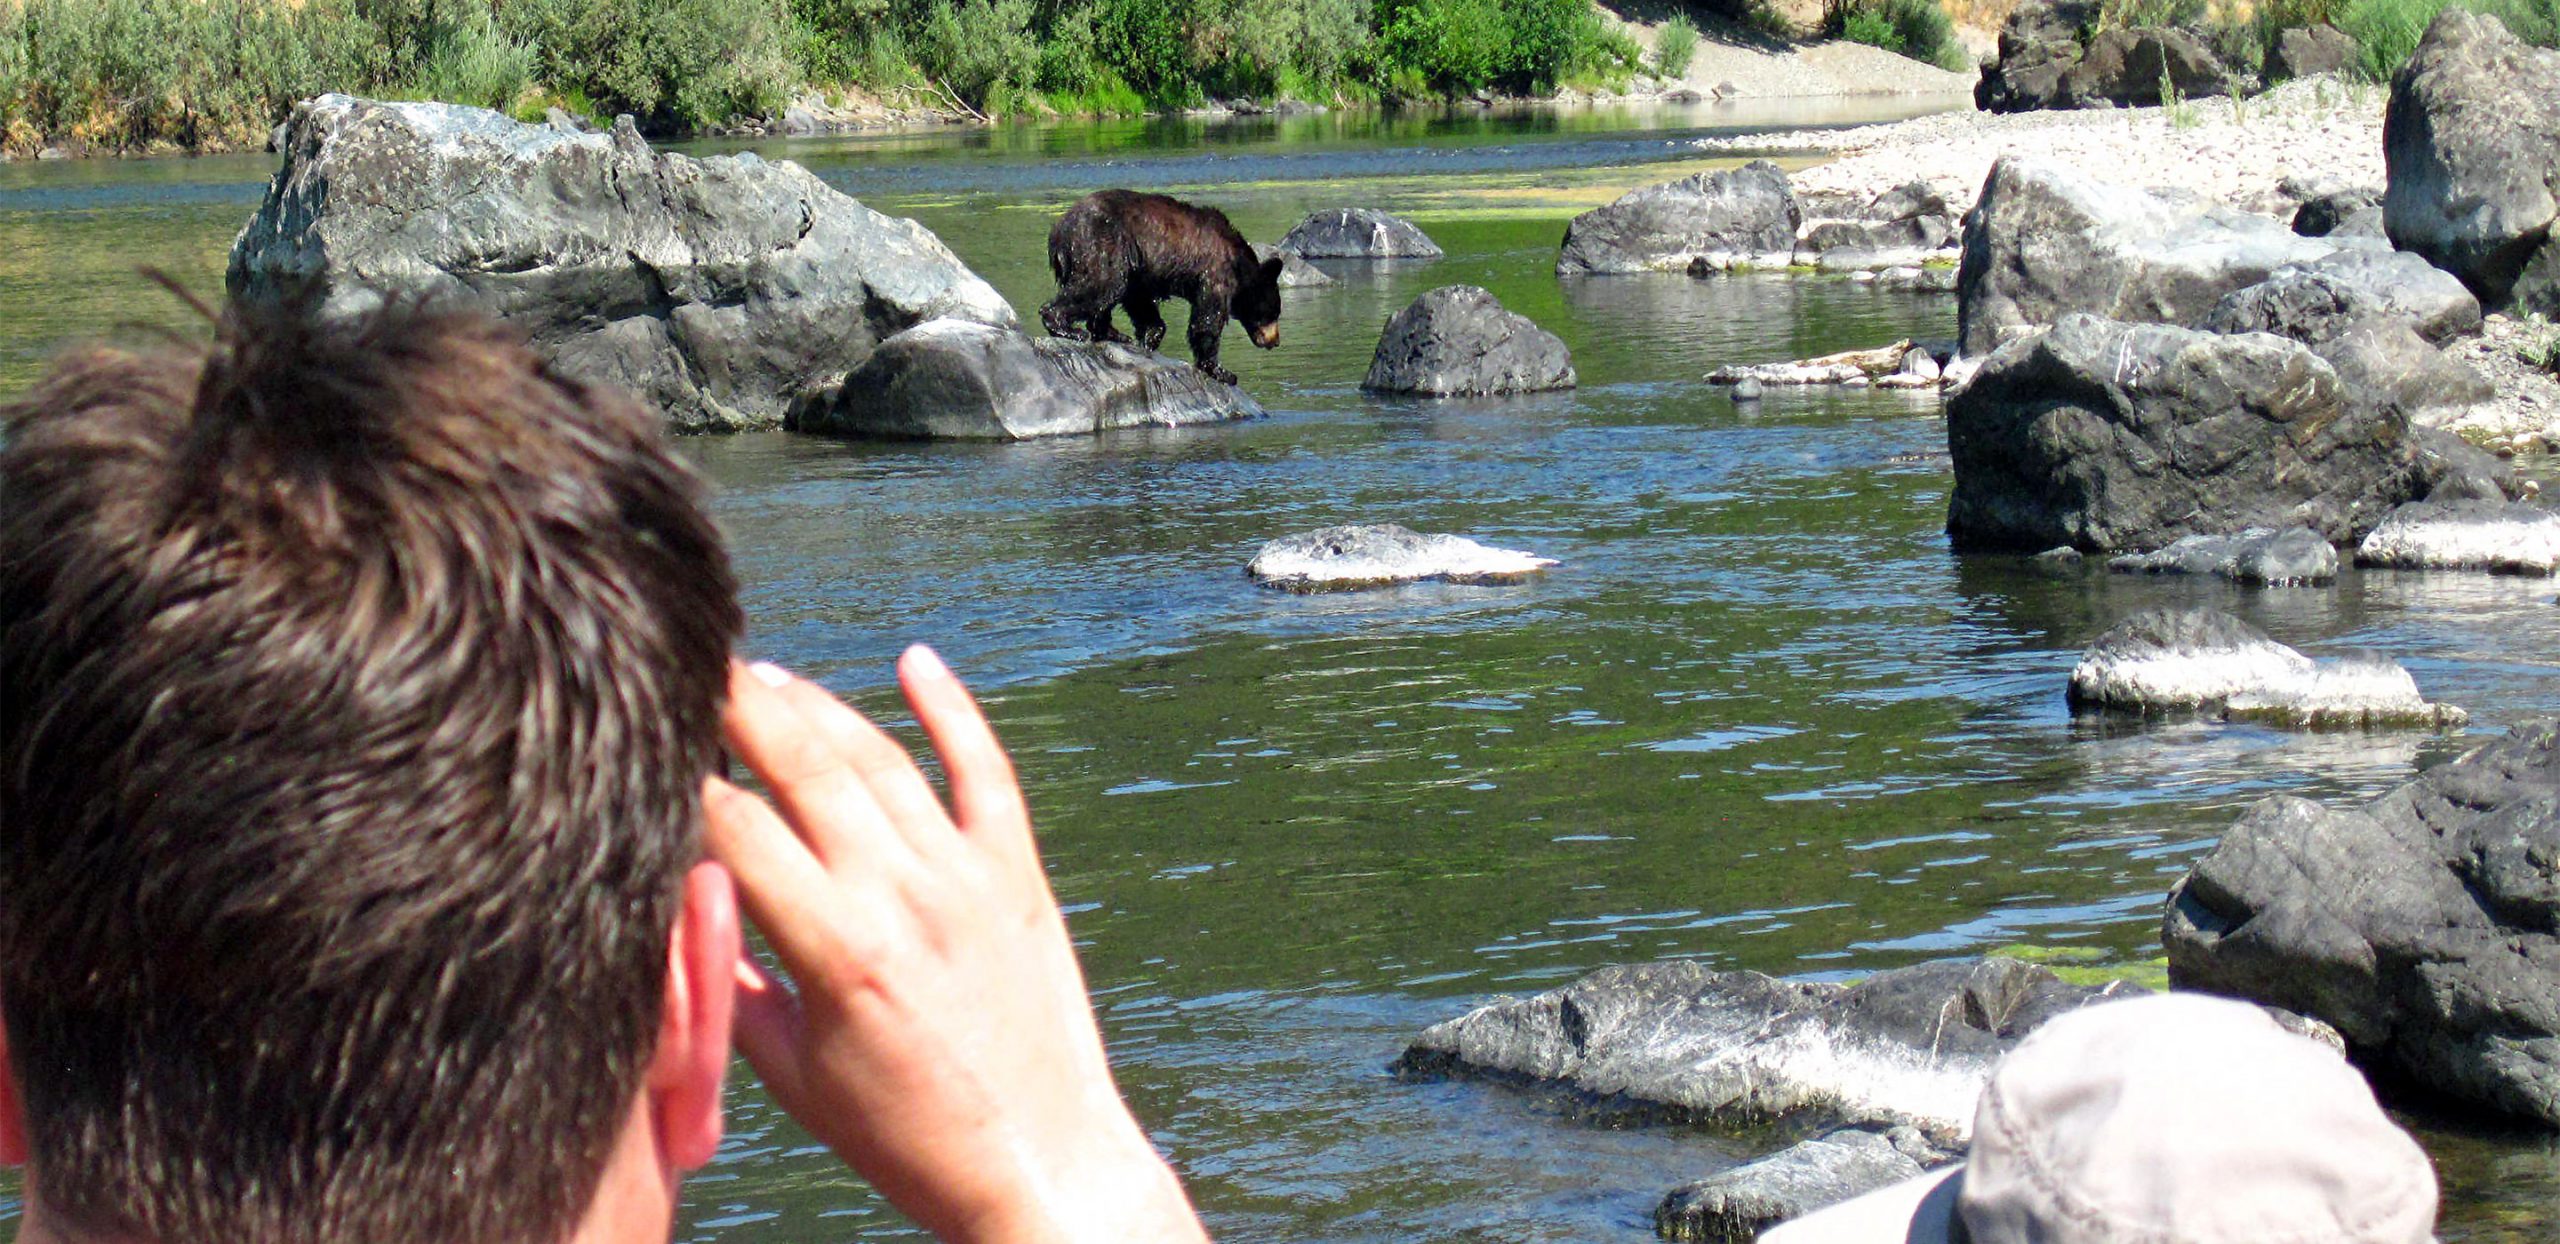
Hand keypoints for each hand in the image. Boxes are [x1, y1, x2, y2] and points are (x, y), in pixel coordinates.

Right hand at [704, 649, 1209, 1243]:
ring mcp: (969, 877)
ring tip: (769, 676)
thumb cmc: (909, 1135)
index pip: (737, 832)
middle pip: (806, 769)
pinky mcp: (1019, 875)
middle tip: (698, 667)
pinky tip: (917, 662)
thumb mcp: (794, 1076)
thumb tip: (682, 909)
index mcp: (838, 950)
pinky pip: (986, 771)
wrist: (1040, 1162)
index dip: (684, 785)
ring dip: (822, 706)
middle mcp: (904, 897)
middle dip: (744, 709)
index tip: (647, 754)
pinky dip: (953, 709)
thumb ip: (732, 987)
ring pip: (884, 761)